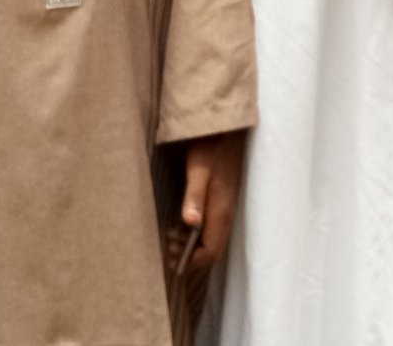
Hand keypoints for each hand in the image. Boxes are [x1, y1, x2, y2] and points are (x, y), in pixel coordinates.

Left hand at [174, 130, 245, 272]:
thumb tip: (190, 223)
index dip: (192, 260)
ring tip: (170, 237)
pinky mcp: (220, 203)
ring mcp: (224, 209)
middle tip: (167, 246)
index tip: (172, 256)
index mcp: (221, 212)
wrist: (226, 131)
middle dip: (189, 256)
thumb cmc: (210, 149)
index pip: (211, 252)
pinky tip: (180, 224)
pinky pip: (209, 228)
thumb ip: (194, 197)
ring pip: (210, 240)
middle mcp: (225, 215)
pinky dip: (194, 234)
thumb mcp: (199, 172)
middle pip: (211, 250)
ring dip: (190, 245)